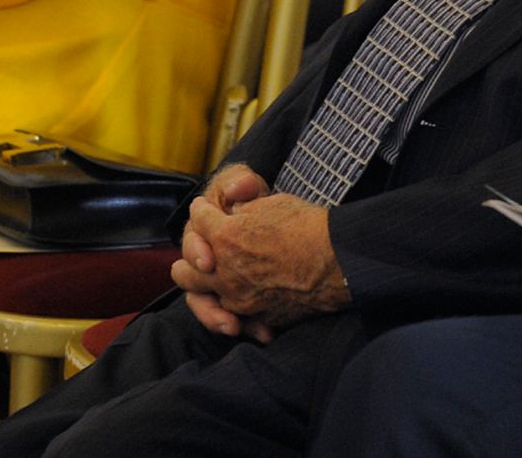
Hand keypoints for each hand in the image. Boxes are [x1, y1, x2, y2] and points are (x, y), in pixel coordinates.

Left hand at [172, 189, 348, 339]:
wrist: (338, 262)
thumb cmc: (308, 226)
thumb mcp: (272, 203)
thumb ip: (242, 209)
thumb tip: (232, 213)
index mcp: (225, 236)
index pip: (199, 220)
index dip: (202, 210)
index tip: (204, 208)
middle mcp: (224, 271)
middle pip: (184, 270)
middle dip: (190, 254)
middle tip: (199, 249)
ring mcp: (237, 299)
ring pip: (199, 299)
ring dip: (202, 285)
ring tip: (210, 277)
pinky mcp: (254, 317)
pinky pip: (231, 316)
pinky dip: (230, 308)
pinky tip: (237, 299)